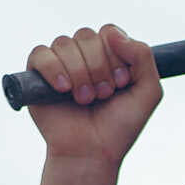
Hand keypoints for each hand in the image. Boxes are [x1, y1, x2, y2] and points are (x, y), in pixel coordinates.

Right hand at [24, 23, 162, 176]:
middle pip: (86, 36)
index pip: (108, 32)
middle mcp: (83, 56)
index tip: (120, 84)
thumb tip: (112, 33)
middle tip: (102, 95)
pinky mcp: (36, 77)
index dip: (115, 55)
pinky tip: (63, 89)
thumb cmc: (119, 126)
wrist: (93, 152)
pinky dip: (52, 68)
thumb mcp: (148, 91)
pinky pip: (40, 54)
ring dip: (79, 73)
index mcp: (108, 55)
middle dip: (98, 67)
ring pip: (64, 43)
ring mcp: (60, 64)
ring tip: (84, 99)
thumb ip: (143, 55)